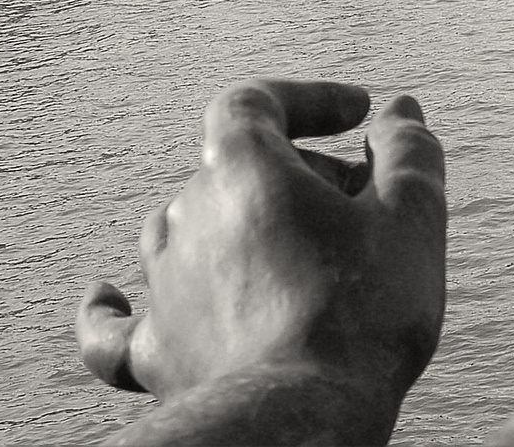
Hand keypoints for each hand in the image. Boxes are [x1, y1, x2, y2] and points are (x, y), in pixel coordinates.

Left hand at [76, 79, 445, 445]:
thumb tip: (400, 112)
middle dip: (304, 178)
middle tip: (367, 214)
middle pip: (238, 170)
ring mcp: (163, 285)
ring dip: (241, 228)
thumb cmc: (361, 310)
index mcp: (240, 165)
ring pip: (189, 229)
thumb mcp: (409, 218)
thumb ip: (408, 152)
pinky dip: (110, 308)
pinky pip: (115, 326)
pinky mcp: (155, 353)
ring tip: (303, 259)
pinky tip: (104, 295)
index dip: (309, 100)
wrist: (301, 414)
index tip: (359, 115)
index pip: (258, 101)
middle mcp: (186, 213)